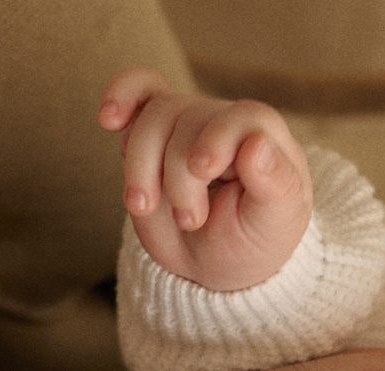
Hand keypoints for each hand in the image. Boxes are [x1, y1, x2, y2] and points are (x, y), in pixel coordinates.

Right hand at [99, 68, 312, 291]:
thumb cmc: (253, 240)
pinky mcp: (154, 134)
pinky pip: (139, 93)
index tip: (202, 170)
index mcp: (264, 137)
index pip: (241, 118)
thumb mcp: (275, 224)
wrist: (217, 263)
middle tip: (190, 220)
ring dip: (140, 166)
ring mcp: (187, 125)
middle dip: (178, 176)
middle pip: (187, 120)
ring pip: (153, 118)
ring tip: (144, 206)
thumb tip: (257, 144)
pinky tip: (108, 117)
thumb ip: (276, 183)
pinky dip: (121, 96)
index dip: (216, 138)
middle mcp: (224, 123)